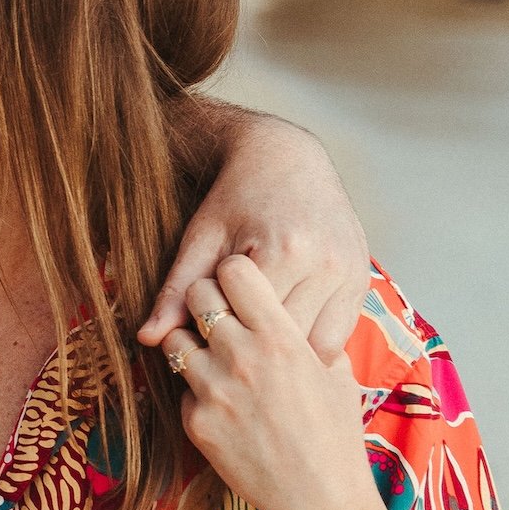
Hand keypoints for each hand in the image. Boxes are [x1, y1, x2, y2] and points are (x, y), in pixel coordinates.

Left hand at [140, 110, 367, 360]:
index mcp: (284, 251)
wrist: (287, 157)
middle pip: (284, 340)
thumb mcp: (203, 237)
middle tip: (229, 344)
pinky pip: (338, 336)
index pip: (246, 324)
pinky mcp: (362, 281)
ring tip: (258, 340)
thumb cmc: (236, 196)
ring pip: (315, 347)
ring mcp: (349, 274)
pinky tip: (286, 334)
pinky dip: (310, 343)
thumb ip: (178, 290)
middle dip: (254, 348)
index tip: (205, 332)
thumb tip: (146, 338)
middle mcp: (324, 264)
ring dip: (287, 352)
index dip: (221, 335)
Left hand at [160, 256, 382, 509]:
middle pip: (198, 296)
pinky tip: (223, 403)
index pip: (234, 270)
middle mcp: (241, 356)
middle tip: (218, 315)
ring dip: (191, 342)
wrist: (320, 500)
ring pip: (175, 339)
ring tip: (215, 358)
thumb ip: (307, 333)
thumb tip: (287, 307)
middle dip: (206, 299)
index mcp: (280, 337)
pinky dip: (196, 388)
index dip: (235, 273)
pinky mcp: (194, 421)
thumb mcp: (335, 373)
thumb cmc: (335, 435)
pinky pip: (182, 386)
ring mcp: (213, 389)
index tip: (240, 286)